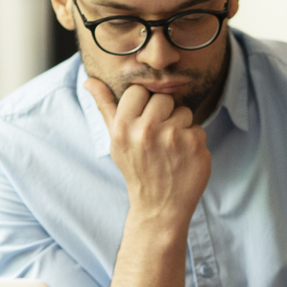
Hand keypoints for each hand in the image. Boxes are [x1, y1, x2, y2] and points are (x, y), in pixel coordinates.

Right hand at [86, 76, 209, 233]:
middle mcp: (146, 130)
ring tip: (171, 149)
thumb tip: (89, 80)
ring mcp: (173, 137)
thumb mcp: (116, 140)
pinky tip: (183, 157)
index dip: (143, 105)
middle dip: (164, 114)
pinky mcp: (195, 144)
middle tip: (159, 138)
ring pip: (183, 111)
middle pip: (163, 98)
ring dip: (181, 127)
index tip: (143, 123)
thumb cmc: (137, 169)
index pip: (138, 91)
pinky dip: (193, 141)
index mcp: (123, 127)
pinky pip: (198, 127)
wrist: (160, 207)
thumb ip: (105, 107)